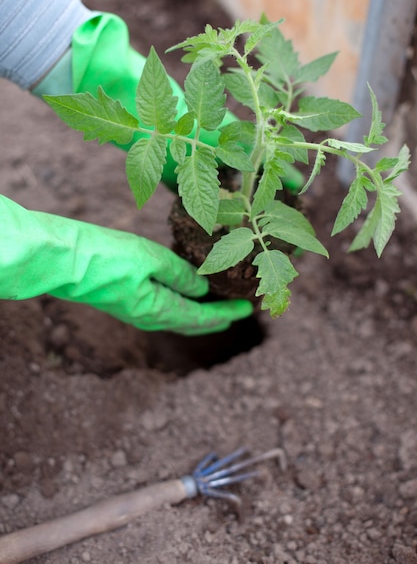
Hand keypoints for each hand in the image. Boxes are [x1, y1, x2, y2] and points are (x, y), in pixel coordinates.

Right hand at [0, 195, 252, 334]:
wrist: (62, 260)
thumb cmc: (106, 257)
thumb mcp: (151, 259)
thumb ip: (180, 274)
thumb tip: (201, 289)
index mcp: (158, 310)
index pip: (201, 318)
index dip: (225, 314)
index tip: (247, 309)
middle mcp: (148, 317)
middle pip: (190, 323)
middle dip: (214, 319)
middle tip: (236, 312)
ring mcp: (135, 309)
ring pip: (176, 316)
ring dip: (198, 312)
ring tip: (215, 305)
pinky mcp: (124, 298)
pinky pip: (162, 307)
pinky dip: (181, 303)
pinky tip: (183, 292)